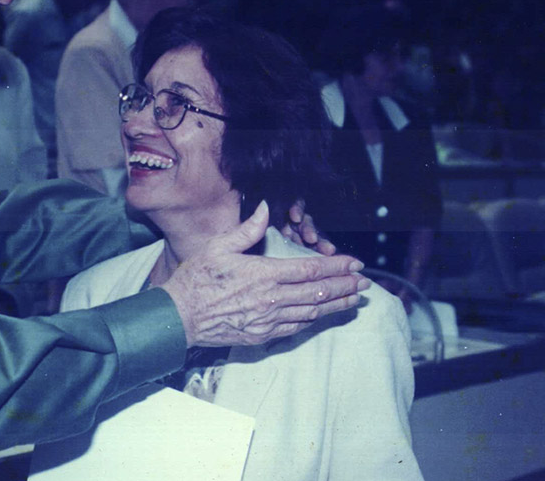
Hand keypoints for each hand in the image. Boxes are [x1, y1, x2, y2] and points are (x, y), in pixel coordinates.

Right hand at [160, 201, 368, 346]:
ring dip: (336, 305)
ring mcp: (268, 320)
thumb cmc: (197, 279)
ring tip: (354, 300)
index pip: (310, 270)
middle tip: (365, 283)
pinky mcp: (263, 335)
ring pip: (312, 313)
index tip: (355, 264)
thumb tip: (265, 208)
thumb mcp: (218, 246)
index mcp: (263, 274)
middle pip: (318, 293)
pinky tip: (323, 315)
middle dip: (345, 286)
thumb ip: (247, 229)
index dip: (336, 266)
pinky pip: (296, 328)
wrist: (179, 318)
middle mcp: (271, 299)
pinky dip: (314, 320)